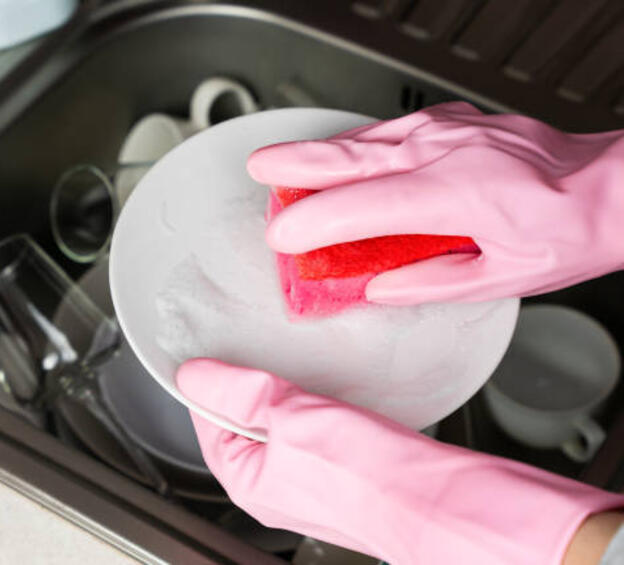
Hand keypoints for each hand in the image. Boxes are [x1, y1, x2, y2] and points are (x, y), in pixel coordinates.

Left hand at [178, 359, 623, 564]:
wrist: (442, 501)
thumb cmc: (368, 477)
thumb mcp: (288, 418)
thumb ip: (236, 393)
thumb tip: (194, 375)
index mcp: (247, 481)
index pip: (207, 421)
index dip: (212, 381)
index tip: (217, 348)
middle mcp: (275, 485)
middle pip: (244, 419)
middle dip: (250, 383)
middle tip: (260, 349)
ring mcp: (310, 476)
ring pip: (282, 420)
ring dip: (286, 390)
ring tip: (295, 366)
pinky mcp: (344, 465)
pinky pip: (315, 425)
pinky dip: (315, 401)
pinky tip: (327, 386)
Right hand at [248, 102, 623, 304]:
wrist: (606, 187)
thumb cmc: (564, 233)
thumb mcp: (498, 280)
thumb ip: (428, 285)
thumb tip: (378, 288)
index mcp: (453, 194)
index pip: (360, 206)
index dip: (313, 221)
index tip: (282, 236)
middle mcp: (444, 151)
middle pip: (351, 155)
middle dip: (295, 163)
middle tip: (259, 169)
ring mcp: (448, 129)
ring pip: (367, 136)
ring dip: (320, 151)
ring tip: (284, 164)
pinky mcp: (454, 121)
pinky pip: (391, 129)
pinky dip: (357, 143)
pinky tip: (342, 153)